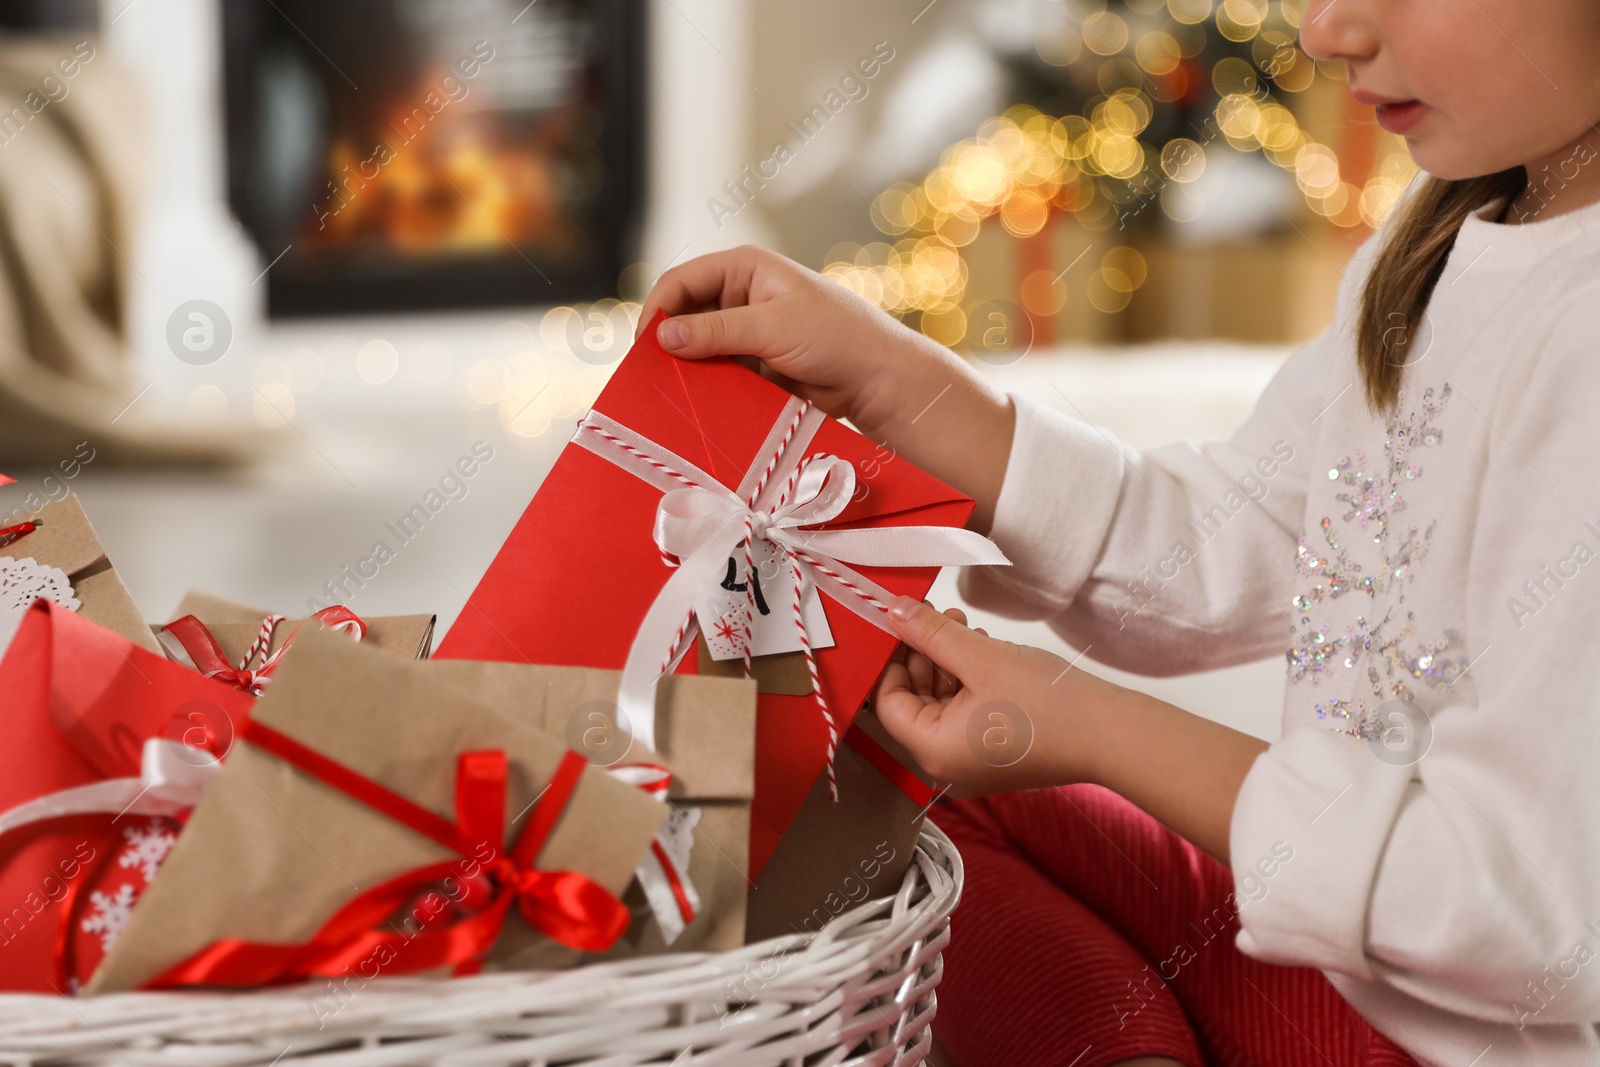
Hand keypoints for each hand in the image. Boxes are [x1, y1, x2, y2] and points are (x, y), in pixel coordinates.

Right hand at [639, 246, 955, 433]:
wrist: (880, 380)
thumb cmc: (838, 338)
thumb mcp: (774, 328)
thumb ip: (717, 331)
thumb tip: (663, 337)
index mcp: (745, 268)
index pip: (681, 281)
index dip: (658, 311)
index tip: (645, 348)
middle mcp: (742, 294)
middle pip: (686, 315)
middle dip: (670, 344)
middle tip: (652, 377)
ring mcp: (748, 331)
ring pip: (700, 348)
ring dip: (689, 369)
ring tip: (674, 394)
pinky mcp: (756, 364)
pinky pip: (719, 373)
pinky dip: (709, 386)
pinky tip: (699, 404)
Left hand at [873, 597, 1121, 795]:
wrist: (1110, 736)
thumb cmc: (1049, 704)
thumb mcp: (981, 658)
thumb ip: (931, 634)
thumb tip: (894, 612)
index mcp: (933, 751)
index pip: (888, 702)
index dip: (891, 659)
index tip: (898, 624)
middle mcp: (946, 765)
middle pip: (914, 702)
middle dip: (923, 655)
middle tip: (934, 616)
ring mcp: (971, 762)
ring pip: (941, 704)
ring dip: (947, 663)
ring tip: (962, 627)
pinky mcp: (994, 754)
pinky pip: (965, 714)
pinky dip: (968, 682)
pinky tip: (983, 651)